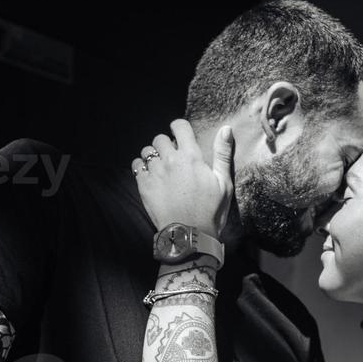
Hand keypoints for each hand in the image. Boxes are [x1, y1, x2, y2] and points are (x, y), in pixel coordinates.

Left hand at [133, 119, 234, 239]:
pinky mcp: (144, 185)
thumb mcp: (224, 183)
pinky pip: (137, 165)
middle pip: (160, 138)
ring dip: (153, 156)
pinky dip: (142, 167)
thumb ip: (223, 154)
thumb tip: (226, 129)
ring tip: (161, 168)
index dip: (179, 128)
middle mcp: (170, 160)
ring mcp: (155, 172)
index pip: (179, 126)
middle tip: (172, 157)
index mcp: (191, 156)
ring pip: (147, 151)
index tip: (180, 135)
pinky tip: (150, 176)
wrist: (189, 235)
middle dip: (166, 144)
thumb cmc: (210, 211)